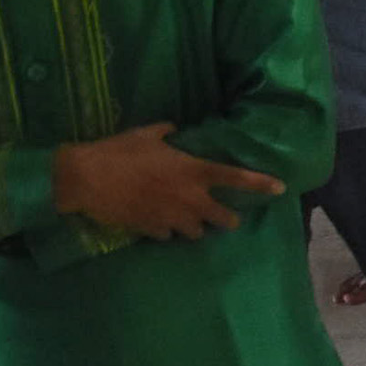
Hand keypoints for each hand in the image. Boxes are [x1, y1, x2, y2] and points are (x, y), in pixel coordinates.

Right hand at [52, 124, 288, 239]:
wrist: (85, 178)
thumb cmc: (116, 151)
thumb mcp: (144, 135)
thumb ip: (165, 132)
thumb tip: (174, 128)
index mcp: (192, 171)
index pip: (234, 177)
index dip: (260, 183)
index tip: (280, 188)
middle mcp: (189, 198)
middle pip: (224, 219)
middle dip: (226, 219)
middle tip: (224, 218)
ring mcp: (172, 217)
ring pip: (197, 232)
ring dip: (194, 227)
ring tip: (184, 219)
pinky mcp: (153, 230)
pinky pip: (168, 236)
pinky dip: (166, 231)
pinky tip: (156, 222)